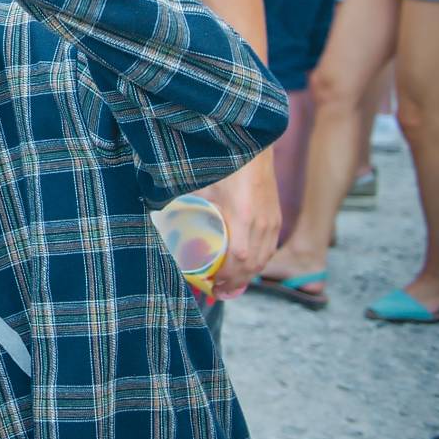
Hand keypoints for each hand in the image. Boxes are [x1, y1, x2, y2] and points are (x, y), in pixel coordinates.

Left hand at [196, 153, 279, 299]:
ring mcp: (272, 221)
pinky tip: (246, 268)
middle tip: (216, 291)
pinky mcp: (276, 218)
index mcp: (242, 216)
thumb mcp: (203, 185)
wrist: (251, 147)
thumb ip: (186, 202)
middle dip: (235, 283)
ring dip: (247, 276)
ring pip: (263, 260)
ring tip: (230, 285)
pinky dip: (258, 263)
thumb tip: (162, 213)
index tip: (210, 282)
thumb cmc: (225, 164)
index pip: (238, 259)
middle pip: (252, 266)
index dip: (226, 276)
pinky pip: (270, 249)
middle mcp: (261, 223)